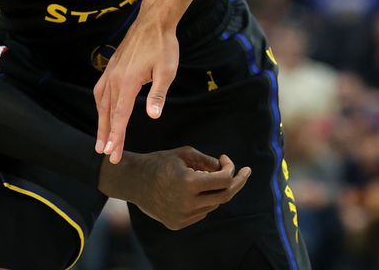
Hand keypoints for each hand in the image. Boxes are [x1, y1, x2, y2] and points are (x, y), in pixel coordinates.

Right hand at [93, 16, 178, 163]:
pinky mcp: (111, 67)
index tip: (112, 152)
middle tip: (106, 154)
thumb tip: (152, 115)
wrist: (153, 21)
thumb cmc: (163, 45)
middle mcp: (114, 78)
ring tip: (101, 140)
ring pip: (102, 103)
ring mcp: (110, 72)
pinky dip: (100, 105)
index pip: (120, 115)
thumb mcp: (167, 70)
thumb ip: (158, 94)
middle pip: (108, 113)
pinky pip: (100, 90)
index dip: (116, 135)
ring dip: (101, 122)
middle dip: (107, 135)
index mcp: (127, 82)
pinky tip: (102, 111)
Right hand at [98, 146, 250, 229]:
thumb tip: (227, 170)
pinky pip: (201, 213)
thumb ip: (208, 161)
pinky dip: (205, 200)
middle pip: (224, 196)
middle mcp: (186, 203)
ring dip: (217, 191)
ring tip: (208, 177)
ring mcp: (182, 217)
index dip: (230, 168)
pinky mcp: (177, 224)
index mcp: (189, 183)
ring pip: (213, 205)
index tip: (225, 158)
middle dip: (237, 183)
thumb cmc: (160, 162)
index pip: (224, 181)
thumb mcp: (185, 154)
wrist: (133, 181)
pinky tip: (195, 190)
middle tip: (245, 172)